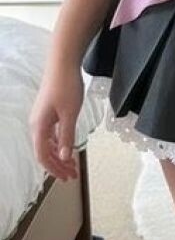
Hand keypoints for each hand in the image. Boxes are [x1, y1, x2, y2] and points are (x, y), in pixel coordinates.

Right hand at [29, 66, 84, 180]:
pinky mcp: (48, 111)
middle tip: (73, 175)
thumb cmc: (66, 86)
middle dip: (58, 165)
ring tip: (73, 164)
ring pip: (48, 143)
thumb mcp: (70, 114)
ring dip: (60, 155)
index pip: (42, 156)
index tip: (67, 177)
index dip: (54, 169)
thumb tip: (63, 157)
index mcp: (39, 126)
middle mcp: (36, 124)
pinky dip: (60, 142)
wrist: (63, 62)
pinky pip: (51, 133)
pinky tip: (68, 147)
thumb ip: (66, 136)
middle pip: (45, 152)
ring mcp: (42, 118)